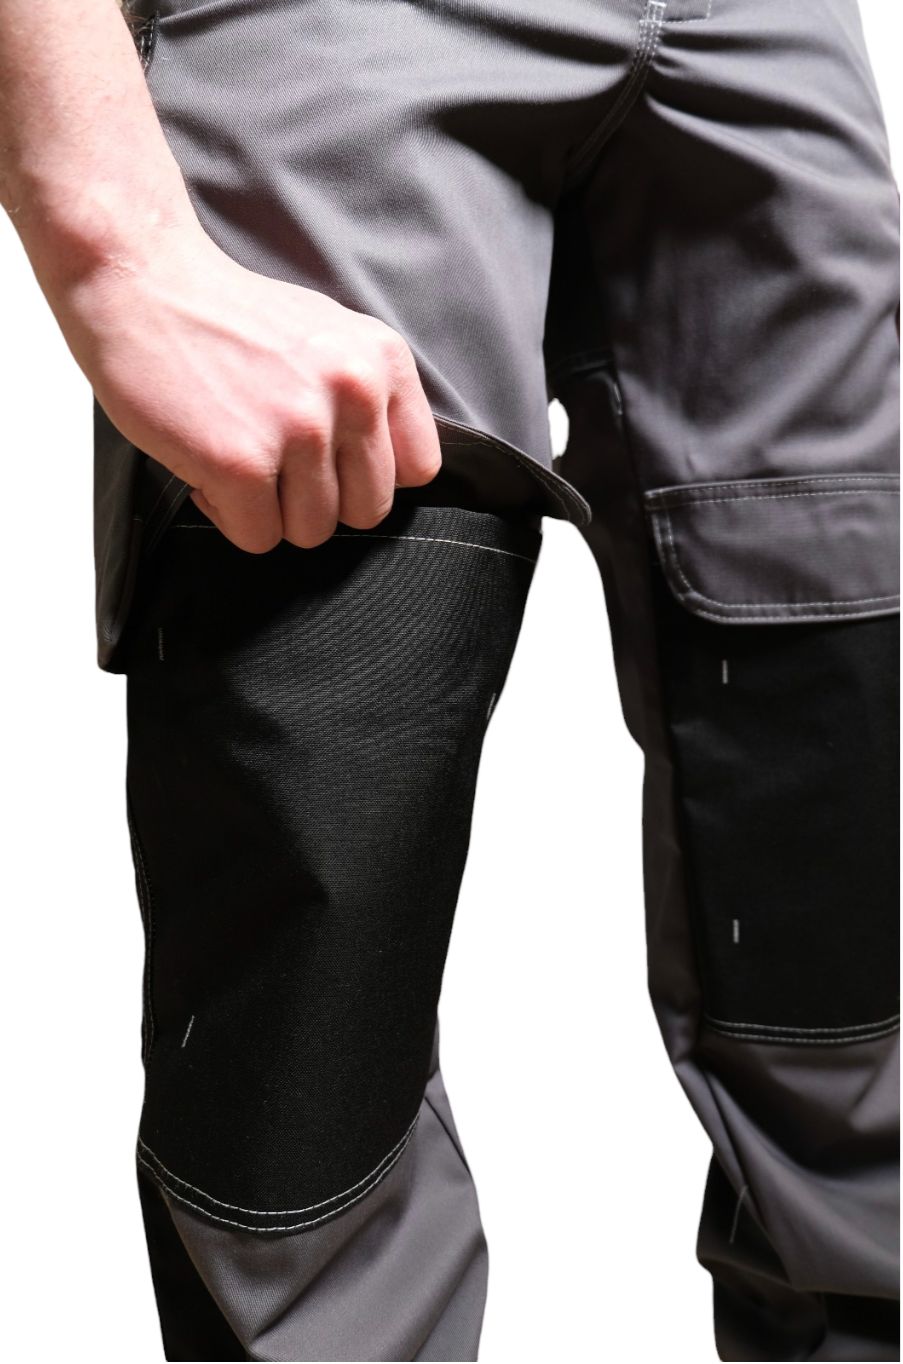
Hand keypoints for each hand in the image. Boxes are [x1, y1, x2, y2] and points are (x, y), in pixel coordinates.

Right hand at [63, 226, 441, 550]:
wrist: (141, 281)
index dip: (367, 477)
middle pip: (366, 511)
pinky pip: (258, 537)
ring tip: (237, 457)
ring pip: (312, 531)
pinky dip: (227, 515)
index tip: (329, 463)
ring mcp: (299, 429)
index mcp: (383, 362)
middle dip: (318, 500)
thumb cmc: (228, 317)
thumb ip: (365, 397)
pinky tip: (208, 469)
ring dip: (269, 510)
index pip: (418, 469)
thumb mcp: (328, 335)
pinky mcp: (241, 462)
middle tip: (273, 463)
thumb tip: (385, 472)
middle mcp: (353, 393)